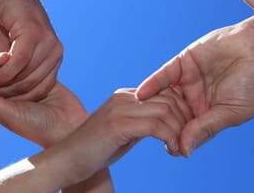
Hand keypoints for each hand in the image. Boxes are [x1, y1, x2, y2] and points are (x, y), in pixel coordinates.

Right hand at [0, 0, 62, 99]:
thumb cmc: (3, 20)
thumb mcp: (7, 51)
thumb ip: (9, 71)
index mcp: (54, 56)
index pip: (40, 89)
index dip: (16, 97)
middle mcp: (56, 51)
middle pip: (31, 86)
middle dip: (4, 92)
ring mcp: (47, 42)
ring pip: (23, 76)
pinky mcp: (34, 34)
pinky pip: (18, 63)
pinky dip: (2, 72)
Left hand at [0, 63, 86, 147]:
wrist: (68, 126)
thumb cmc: (36, 125)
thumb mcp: (7, 113)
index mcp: (0, 103)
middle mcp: (13, 94)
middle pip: (2, 73)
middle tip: (0, 57)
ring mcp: (29, 86)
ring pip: (18, 68)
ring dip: (16, 62)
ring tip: (13, 55)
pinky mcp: (45, 78)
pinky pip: (35, 65)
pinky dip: (32, 61)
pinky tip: (32, 53)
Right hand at [55, 88, 191, 183]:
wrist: (66, 161)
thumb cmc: (94, 152)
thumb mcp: (123, 132)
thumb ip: (141, 123)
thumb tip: (164, 124)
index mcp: (125, 96)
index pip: (164, 92)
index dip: (180, 110)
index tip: (185, 129)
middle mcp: (123, 97)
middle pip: (169, 98)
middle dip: (184, 119)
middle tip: (186, 140)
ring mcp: (120, 109)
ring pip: (166, 110)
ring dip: (179, 131)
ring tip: (179, 149)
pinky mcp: (118, 124)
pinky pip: (156, 125)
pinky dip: (170, 138)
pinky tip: (171, 150)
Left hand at [136, 21, 253, 156]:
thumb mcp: (231, 112)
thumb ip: (205, 128)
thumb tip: (184, 150)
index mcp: (209, 114)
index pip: (187, 131)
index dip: (178, 139)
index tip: (170, 149)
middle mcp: (196, 99)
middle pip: (172, 115)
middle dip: (161, 124)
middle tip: (149, 133)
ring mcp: (189, 80)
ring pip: (165, 96)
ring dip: (152, 105)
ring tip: (138, 115)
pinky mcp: (184, 62)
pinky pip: (165, 74)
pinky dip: (153, 83)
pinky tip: (142, 94)